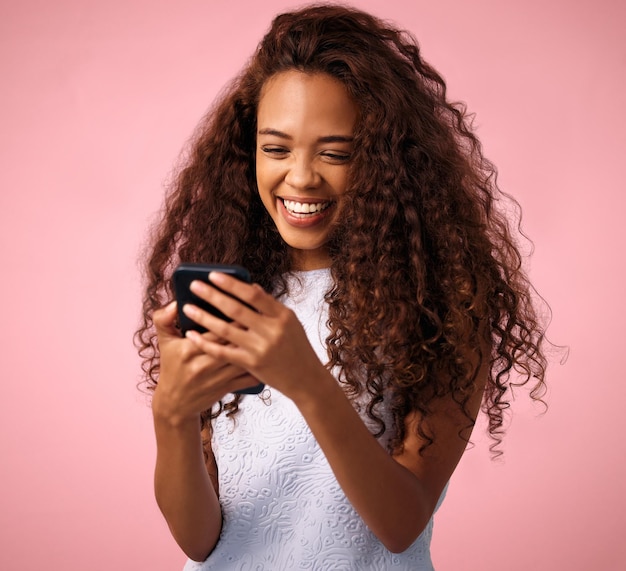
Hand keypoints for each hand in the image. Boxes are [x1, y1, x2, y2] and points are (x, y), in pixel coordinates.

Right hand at [151, 301, 257, 424]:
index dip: (233, 317)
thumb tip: (176, 303)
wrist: (174, 404)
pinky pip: (248, 378)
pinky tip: (268, 357)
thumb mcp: (164, 342)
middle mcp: (203, 364)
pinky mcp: (226, 389)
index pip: (215, 329)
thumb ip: (164, 319)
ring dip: (256, 347)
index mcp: (189, 349)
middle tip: (261, 316)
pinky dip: (259, 368)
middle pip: (232, 342)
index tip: (246, 305)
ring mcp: (216, 378)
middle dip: (248, 329)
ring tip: (267, 333)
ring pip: (242, 359)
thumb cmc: (171, 367)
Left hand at [182, 272, 329, 400]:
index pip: (254, 295)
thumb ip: (270, 305)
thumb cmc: (297, 347)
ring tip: (187, 308)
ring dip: (204, 318)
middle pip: (236, 310)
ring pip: (226, 330)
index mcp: (283, 316)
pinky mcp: (251, 365)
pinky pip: (223, 352)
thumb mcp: (291, 322)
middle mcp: (272, 331)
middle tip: (194, 285)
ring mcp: (261, 348)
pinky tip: (192, 335)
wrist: (306, 379)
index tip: (213, 275)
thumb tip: (250, 287)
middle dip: (212, 296)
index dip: (231, 284)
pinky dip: (206, 343)